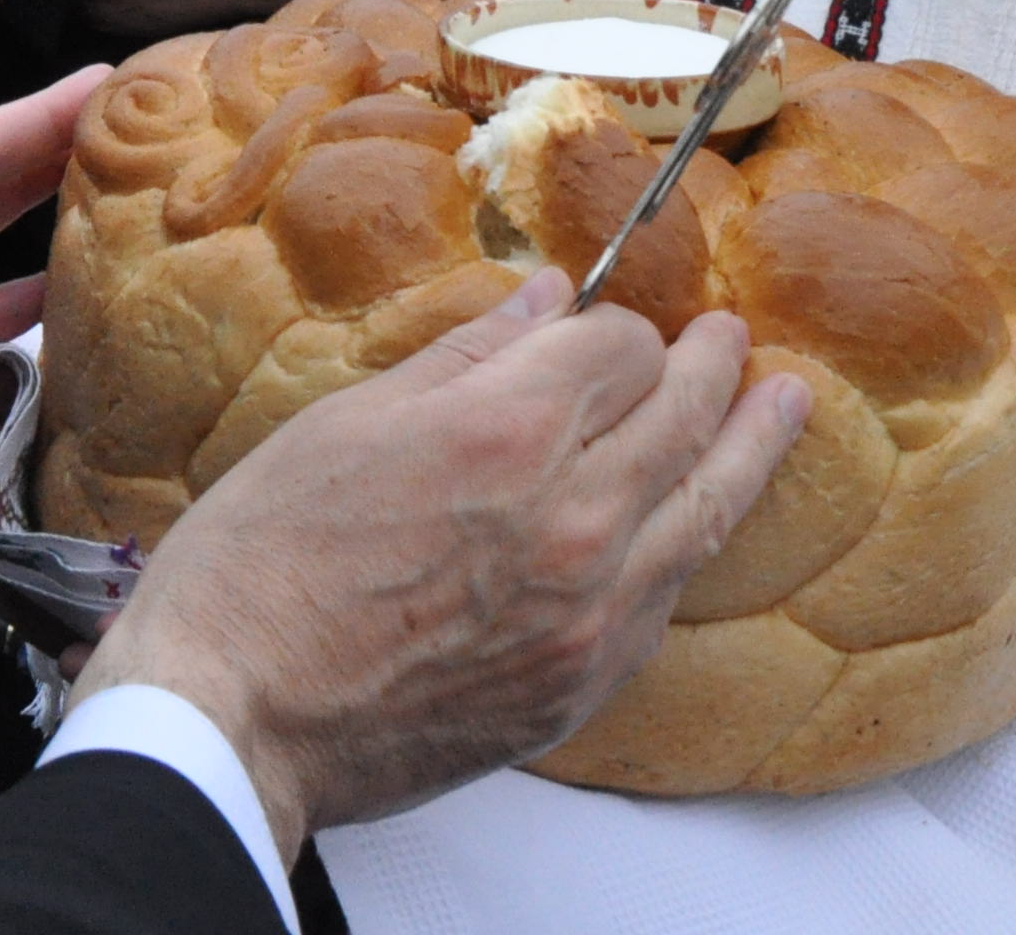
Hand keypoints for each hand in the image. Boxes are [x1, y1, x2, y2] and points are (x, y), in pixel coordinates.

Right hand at [80, 269, 812, 852]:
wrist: (232, 715)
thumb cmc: (262, 563)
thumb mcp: (348, 420)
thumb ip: (468, 355)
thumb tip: (545, 299)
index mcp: (508, 431)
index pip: (620, 348)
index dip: (611, 329)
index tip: (599, 330)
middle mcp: (571, 519)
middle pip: (682, 417)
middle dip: (710, 366)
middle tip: (732, 340)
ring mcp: (586, 613)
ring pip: (703, 512)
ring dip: (750, 447)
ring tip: (783, 404)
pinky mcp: (577, 685)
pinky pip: (663, 600)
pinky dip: (686, 548)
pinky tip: (696, 522)